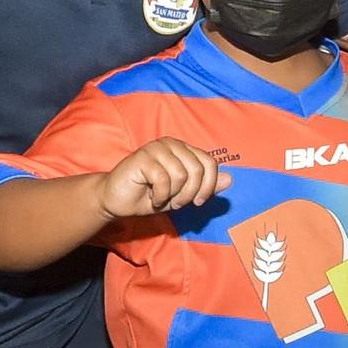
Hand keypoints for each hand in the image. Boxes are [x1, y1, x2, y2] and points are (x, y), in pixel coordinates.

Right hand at [96, 139, 231, 219]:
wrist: (116, 201)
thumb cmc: (148, 196)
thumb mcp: (182, 195)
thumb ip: (205, 186)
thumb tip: (230, 180)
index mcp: (183, 149)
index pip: (210, 163)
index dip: (208, 186)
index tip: (197, 202)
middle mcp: (171, 144)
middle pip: (198, 169)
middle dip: (190, 193)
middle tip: (176, 203)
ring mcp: (156, 148)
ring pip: (182, 175)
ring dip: (173, 196)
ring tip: (161, 198)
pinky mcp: (143, 157)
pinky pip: (164, 179)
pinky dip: (160, 196)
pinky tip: (151, 197)